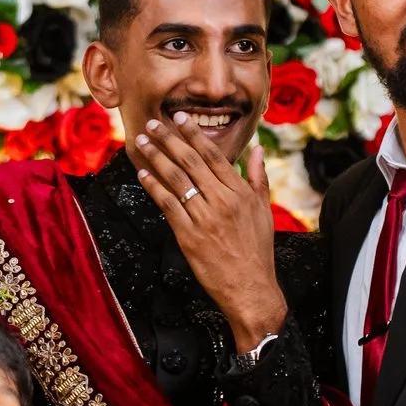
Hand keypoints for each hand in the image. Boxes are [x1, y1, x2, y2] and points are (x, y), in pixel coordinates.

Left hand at [131, 117, 285, 352]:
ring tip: (142, 142)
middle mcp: (223, 201)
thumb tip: (257, 148)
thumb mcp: (263, 210)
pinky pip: (168, 205)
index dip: (194, 134)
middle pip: (191, 163)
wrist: (250, 288)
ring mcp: (205, 218)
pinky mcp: (189, 236)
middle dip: (169, 140)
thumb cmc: (257, 250)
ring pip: (177, 180)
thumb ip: (258, 177)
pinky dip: (154, 187)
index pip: (213, 156)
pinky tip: (143, 175)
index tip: (179, 118)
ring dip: (156, 158)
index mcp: (241, 193)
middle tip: (152, 124)